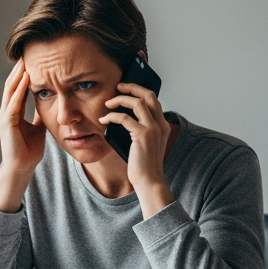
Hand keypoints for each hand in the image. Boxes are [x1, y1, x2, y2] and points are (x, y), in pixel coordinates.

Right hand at [0, 58, 45, 211]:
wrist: (22, 168)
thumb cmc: (29, 150)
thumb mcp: (39, 128)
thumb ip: (40, 115)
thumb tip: (50, 103)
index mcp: (13, 112)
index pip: (18, 87)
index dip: (24, 73)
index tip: (33, 59)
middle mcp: (6, 111)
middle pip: (12, 84)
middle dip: (19, 69)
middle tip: (28, 52)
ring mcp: (5, 117)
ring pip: (10, 90)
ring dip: (18, 75)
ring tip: (25, 60)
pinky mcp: (7, 124)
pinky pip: (14, 103)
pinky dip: (20, 90)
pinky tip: (26, 79)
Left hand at [100, 82, 173, 217]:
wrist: (149, 181)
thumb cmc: (145, 165)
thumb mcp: (147, 144)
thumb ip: (142, 130)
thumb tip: (124, 117)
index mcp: (163, 126)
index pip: (154, 100)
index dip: (140, 91)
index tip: (127, 90)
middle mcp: (160, 124)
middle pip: (149, 95)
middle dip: (132, 87)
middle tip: (119, 86)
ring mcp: (153, 129)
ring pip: (137, 103)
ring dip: (120, 100)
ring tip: (108, 103)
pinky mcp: (142, 135)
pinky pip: (124, 118)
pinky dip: (112, 116)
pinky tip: (104, 120)